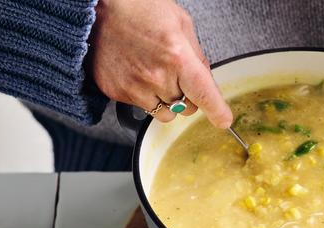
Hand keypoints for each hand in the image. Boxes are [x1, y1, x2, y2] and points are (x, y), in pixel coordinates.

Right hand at [88, 0, 231, 127]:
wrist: (99, 10)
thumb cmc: (140, 10)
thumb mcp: (181, 23)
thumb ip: (197, 56)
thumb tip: (206, 80)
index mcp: (177, 57)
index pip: (204, 95)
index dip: (217, 111)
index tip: (223, 120)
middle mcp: (156, 77)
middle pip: (186, 109)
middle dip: (188, 98)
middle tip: (177, 77)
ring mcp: (135, 88)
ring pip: (165, 114)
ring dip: (166, 100)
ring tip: (155, 74)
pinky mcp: (117, 93)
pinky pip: (142, 108)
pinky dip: (144, 96)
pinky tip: (137, 73)